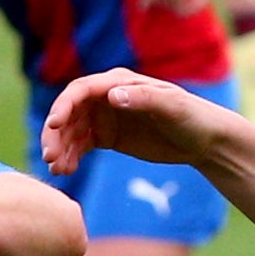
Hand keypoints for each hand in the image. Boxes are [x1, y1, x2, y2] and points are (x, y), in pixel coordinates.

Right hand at [38, 71, 232, 174]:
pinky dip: (71, 157)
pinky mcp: (107, 137)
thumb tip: (111, 95)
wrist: (204, 140)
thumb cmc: (192, 118)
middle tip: (49, 156)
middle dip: (56, 133)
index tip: (55, 126)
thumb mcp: (171, 107)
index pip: (82, 90)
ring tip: (58, 169)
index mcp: (119, 83)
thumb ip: (142, 99)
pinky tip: (66, 172)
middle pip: (70, 112)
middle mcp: (107, 97)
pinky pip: (81, 145)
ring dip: (61, 148)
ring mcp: (105, 117)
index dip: (64, 106)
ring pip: (72, 131)